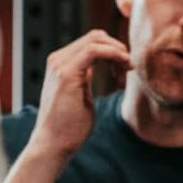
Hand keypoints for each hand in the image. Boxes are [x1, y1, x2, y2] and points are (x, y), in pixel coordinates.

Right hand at [32, 29, 130, 162]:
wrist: (53, 145)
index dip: (113, 50)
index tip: (125, 69)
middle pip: (96, 37)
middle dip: (118, 49)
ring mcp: (60, 65)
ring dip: (118, 52)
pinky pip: (94, 51)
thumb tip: (100, 67)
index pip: (92, 42)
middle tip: (129, 68)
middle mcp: (58, 60)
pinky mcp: (67, 73)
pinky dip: (113, 54)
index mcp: (61, 64)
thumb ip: (87, 77)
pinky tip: (123, 68)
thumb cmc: (69, 127)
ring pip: (96, 40)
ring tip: (127, 72)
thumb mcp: (81, 94)